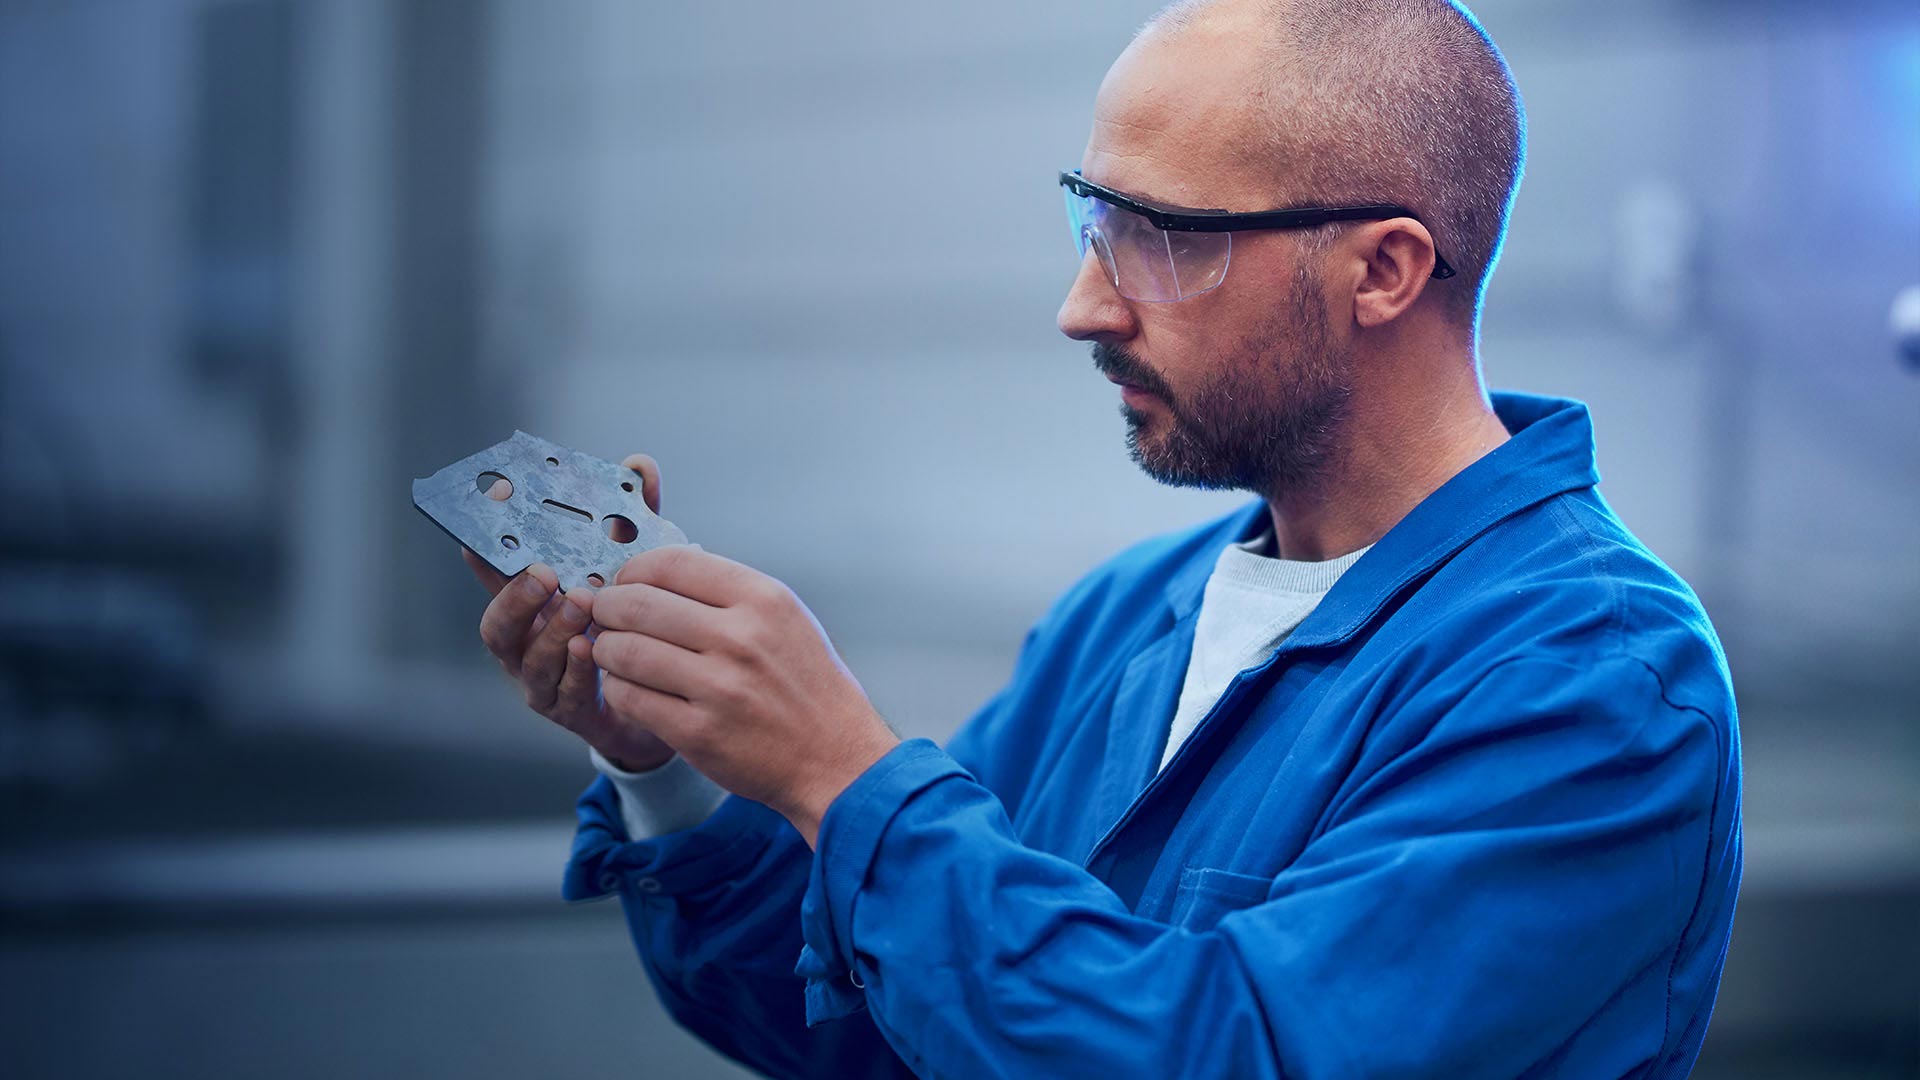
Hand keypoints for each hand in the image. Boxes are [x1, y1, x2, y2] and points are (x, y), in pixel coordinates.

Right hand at [465, 453, 674, 771]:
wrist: (665, 698)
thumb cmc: (638, 624)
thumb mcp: (638, 567)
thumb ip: (636, 519)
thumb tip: (640, 464)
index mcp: (536, 608)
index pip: (498, 578)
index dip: (484, 554)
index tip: (479, 529)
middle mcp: (530, 646)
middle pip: (497, 627)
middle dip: (513, 598)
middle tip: (542, 573)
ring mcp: (545, 683)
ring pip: (529, 661)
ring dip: (551, 632)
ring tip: (579, 605)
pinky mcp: (573, 713)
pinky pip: (565, 695)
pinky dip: (576, 671)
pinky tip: (592, 649)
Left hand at [591, 546, 899, 845]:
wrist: (835, 758)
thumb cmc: (806, 685)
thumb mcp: (785, 619)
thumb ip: (728, 593)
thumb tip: (657, 572)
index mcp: (762, 599)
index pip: (670, 563)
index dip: (633, 570)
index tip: (625, 584)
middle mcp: (741, 638)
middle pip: (636, 603)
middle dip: (606, 608)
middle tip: (602, 617)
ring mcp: (719, 688)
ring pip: (623, 650)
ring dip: (606, 650)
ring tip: (612, 653)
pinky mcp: (698, 734)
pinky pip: (629, 697)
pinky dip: (618, 689)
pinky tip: (630, 687)